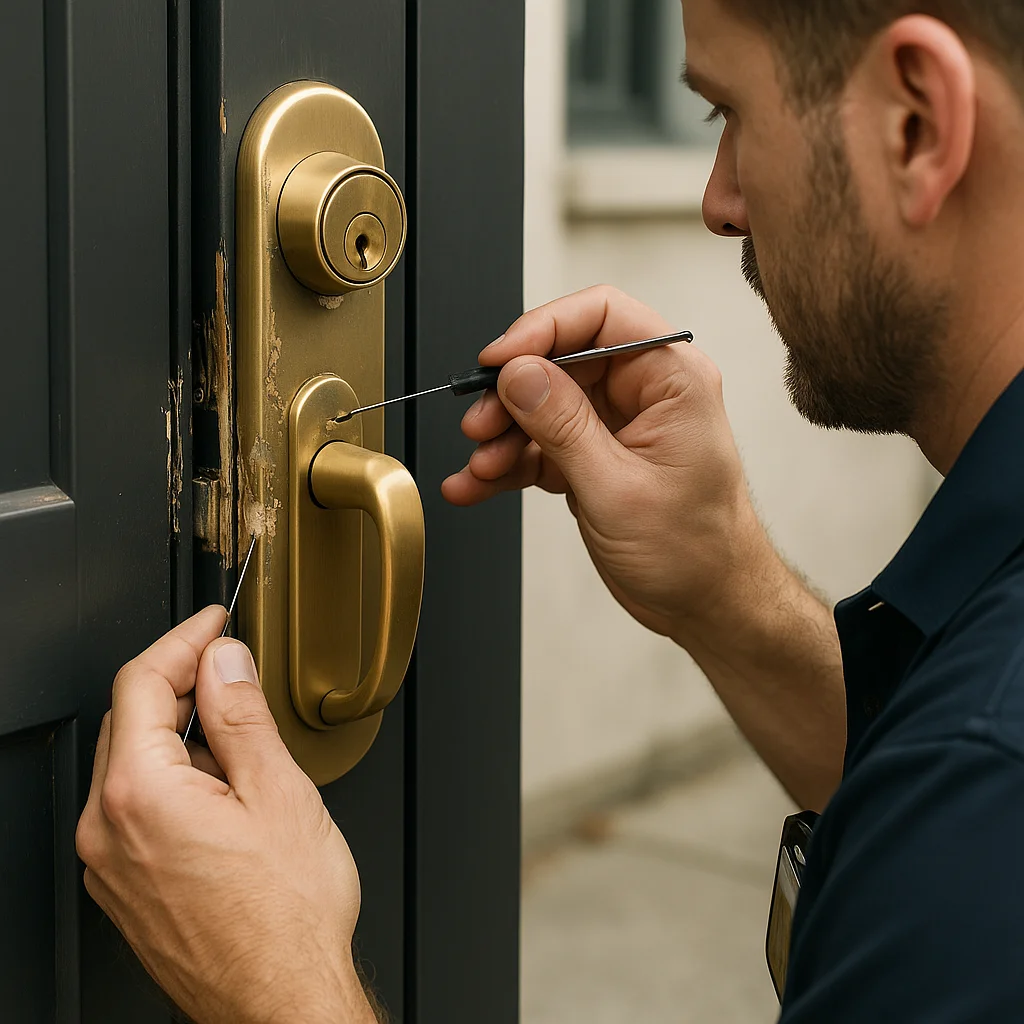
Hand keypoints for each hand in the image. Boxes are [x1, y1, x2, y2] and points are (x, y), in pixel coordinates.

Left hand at [76, 607, 376, 1023]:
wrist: (281, 1001)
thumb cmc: (287, 916)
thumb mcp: (278, 792)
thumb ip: (241, 714)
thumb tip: (225, 660)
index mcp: (139, 795)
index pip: (141, 682)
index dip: (182, 638)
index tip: (213, 621)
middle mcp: (107, 831)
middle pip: (129, 719)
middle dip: (179, 679)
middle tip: (229, 663)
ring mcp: (110, 865)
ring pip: (131, 764)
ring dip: (177, 729)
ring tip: (238, 729)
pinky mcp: (125, 887)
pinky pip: (134, 807)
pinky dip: (171, 775)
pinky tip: (220, 785)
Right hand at [443, 285, 767, 639]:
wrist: (706, 606)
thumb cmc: (695, 551)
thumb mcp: (618, 488)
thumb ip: (563, 425)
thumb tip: (519, 372)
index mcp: (672, 379)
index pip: (602, 316)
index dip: (543, 328)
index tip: (499, 360)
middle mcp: (645, 392)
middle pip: (561, 360)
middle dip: (512, 393)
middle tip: (480, 424)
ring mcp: (618, 425)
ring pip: (543, 404)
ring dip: (504, 434)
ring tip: (480, 465)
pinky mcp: (596, 457)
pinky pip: (541, 445)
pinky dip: (508, 464)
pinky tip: (477, 483)